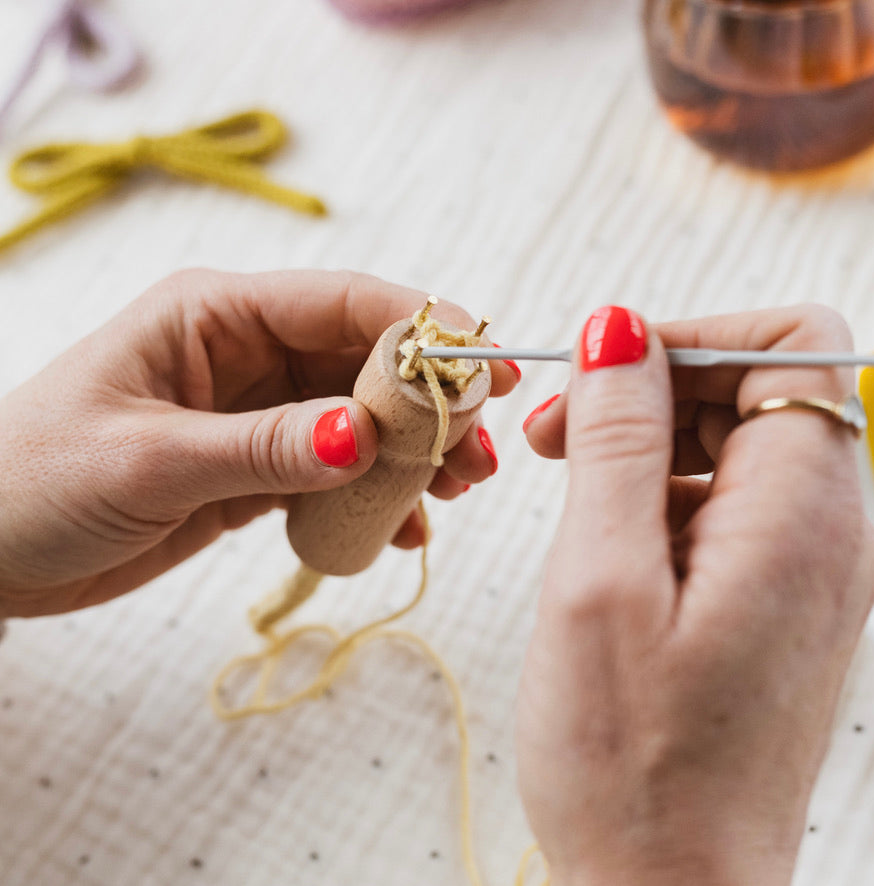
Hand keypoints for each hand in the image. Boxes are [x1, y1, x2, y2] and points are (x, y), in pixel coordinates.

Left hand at [0, 269, 515, 617]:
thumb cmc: (34, 482)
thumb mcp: (150, 459)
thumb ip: (264, 447)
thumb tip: (366, 438)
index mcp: (216, 315)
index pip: (343, 303)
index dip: (425, 330)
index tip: (488, 368)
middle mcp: (246, 354)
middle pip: (366, 364)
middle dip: (432, 405)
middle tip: (482, 452)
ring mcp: (257, 413)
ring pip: (361, 421)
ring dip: (413, 454)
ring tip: (458, 492)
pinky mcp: (257, 469)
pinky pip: (334, 474)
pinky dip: (373, 499)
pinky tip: (399, 531)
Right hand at [517, 305, 873, 884]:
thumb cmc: (630, 759)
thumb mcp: (599, 579)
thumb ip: (616, 439)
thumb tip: (618, 328)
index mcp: (804, 515)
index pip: (789, 345)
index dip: (690, 338)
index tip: (601, 373)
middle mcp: (832, 531)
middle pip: (758, 389)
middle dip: (653, 387)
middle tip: (558, 436)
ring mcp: (811, 566)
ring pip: (737, 442)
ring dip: (648, 441)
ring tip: (568, 489)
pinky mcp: (780, 596)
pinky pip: (729, 501)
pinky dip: (661, 492)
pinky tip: (605, 543)